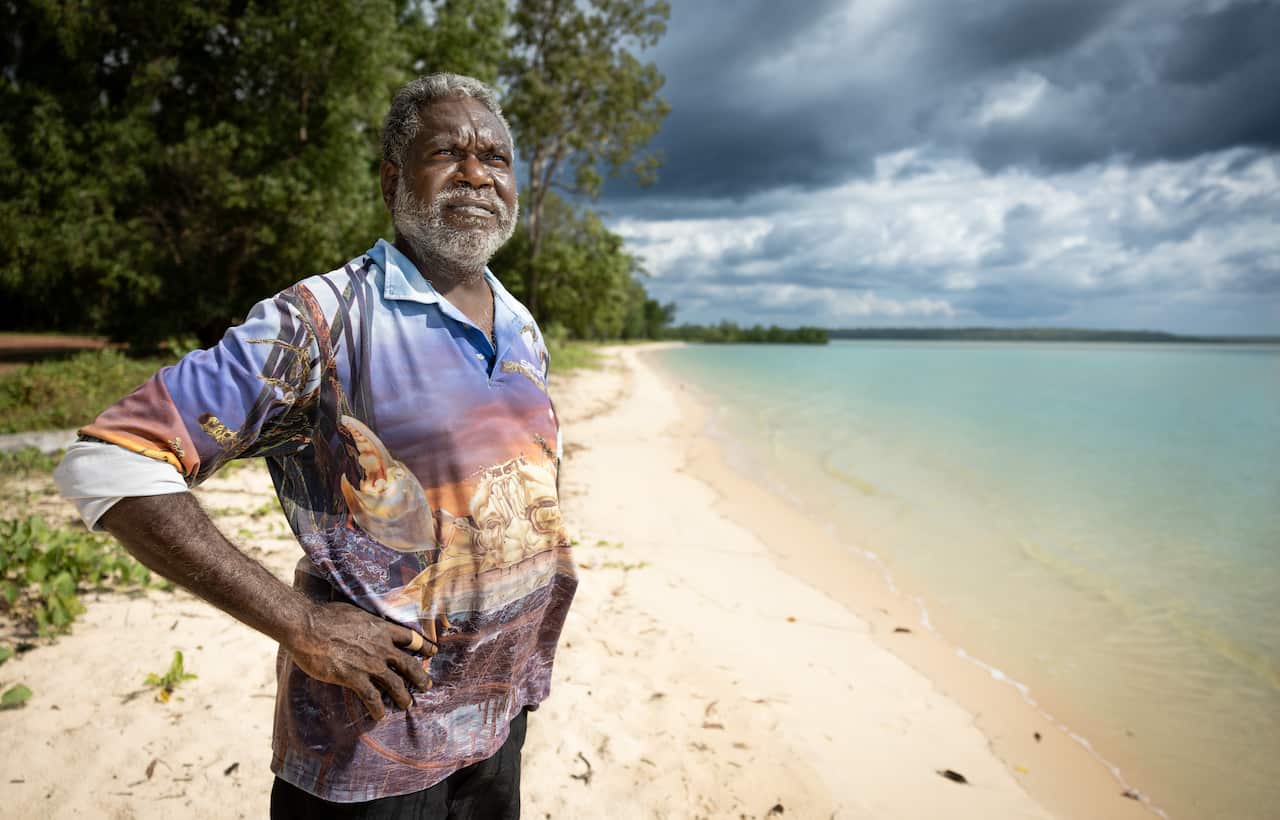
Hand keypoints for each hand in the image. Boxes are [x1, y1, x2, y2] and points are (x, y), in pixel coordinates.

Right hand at [285, 602, 434, 719]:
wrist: (308, 627)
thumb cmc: (326, 616)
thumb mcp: (355, 612)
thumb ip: (366, 622)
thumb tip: (366, 622)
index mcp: (381, 628)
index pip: (410, 638)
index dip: (424, 646)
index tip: (432, 652)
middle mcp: (380, 646)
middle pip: (409, 664)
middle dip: (420, 677)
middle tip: (427, 686)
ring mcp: (369, 663)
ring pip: (395, 684)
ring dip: (403, 697)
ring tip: (407, 705)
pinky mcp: (353, 677)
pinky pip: (372, 696)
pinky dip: (378, 708)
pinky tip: (380, 716)